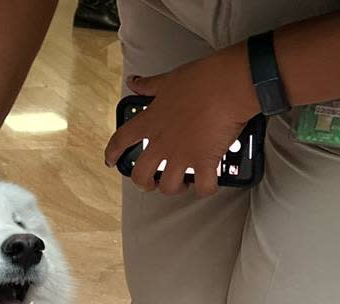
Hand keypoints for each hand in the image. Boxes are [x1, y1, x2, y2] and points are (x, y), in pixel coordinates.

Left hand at [104, 45, 259, 196]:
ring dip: (174, 188)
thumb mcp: (168, 80)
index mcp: (151, 122)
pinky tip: (208, 183)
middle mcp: (162, 142)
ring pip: (168, 186)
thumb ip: (149, 85)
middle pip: (140, 174)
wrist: (230, 83)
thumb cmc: (202, 78)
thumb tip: (134, 82)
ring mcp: (182, 154)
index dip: (112, 153)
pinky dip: (206, 188)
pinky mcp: (205, 160)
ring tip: (182, 183)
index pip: (121, 140)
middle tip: (152, 181)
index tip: (110, 161)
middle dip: (144, 183)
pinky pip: (203, 186)